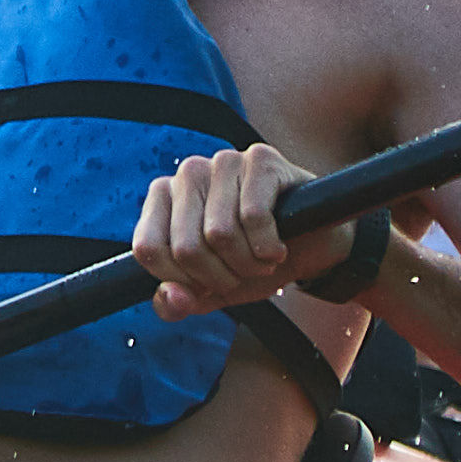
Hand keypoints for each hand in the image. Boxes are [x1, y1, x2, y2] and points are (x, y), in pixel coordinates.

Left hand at [132, 142, 358, 319]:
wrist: (312, 245)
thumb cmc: (252, 262)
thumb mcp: (210, 291)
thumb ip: (178, 303)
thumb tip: (173, 296)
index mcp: (161, 198)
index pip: (148, 248)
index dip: (182, 280)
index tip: (208, 284)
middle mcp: (187, 173)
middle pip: (186, 246)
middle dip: (221, 277)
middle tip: (244, 273)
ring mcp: (223, 161)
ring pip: (220, 233)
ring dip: (248, 264)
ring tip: (262, 260)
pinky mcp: (261, 159)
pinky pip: (253, 216)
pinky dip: (269, 246)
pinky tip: (278, 246)